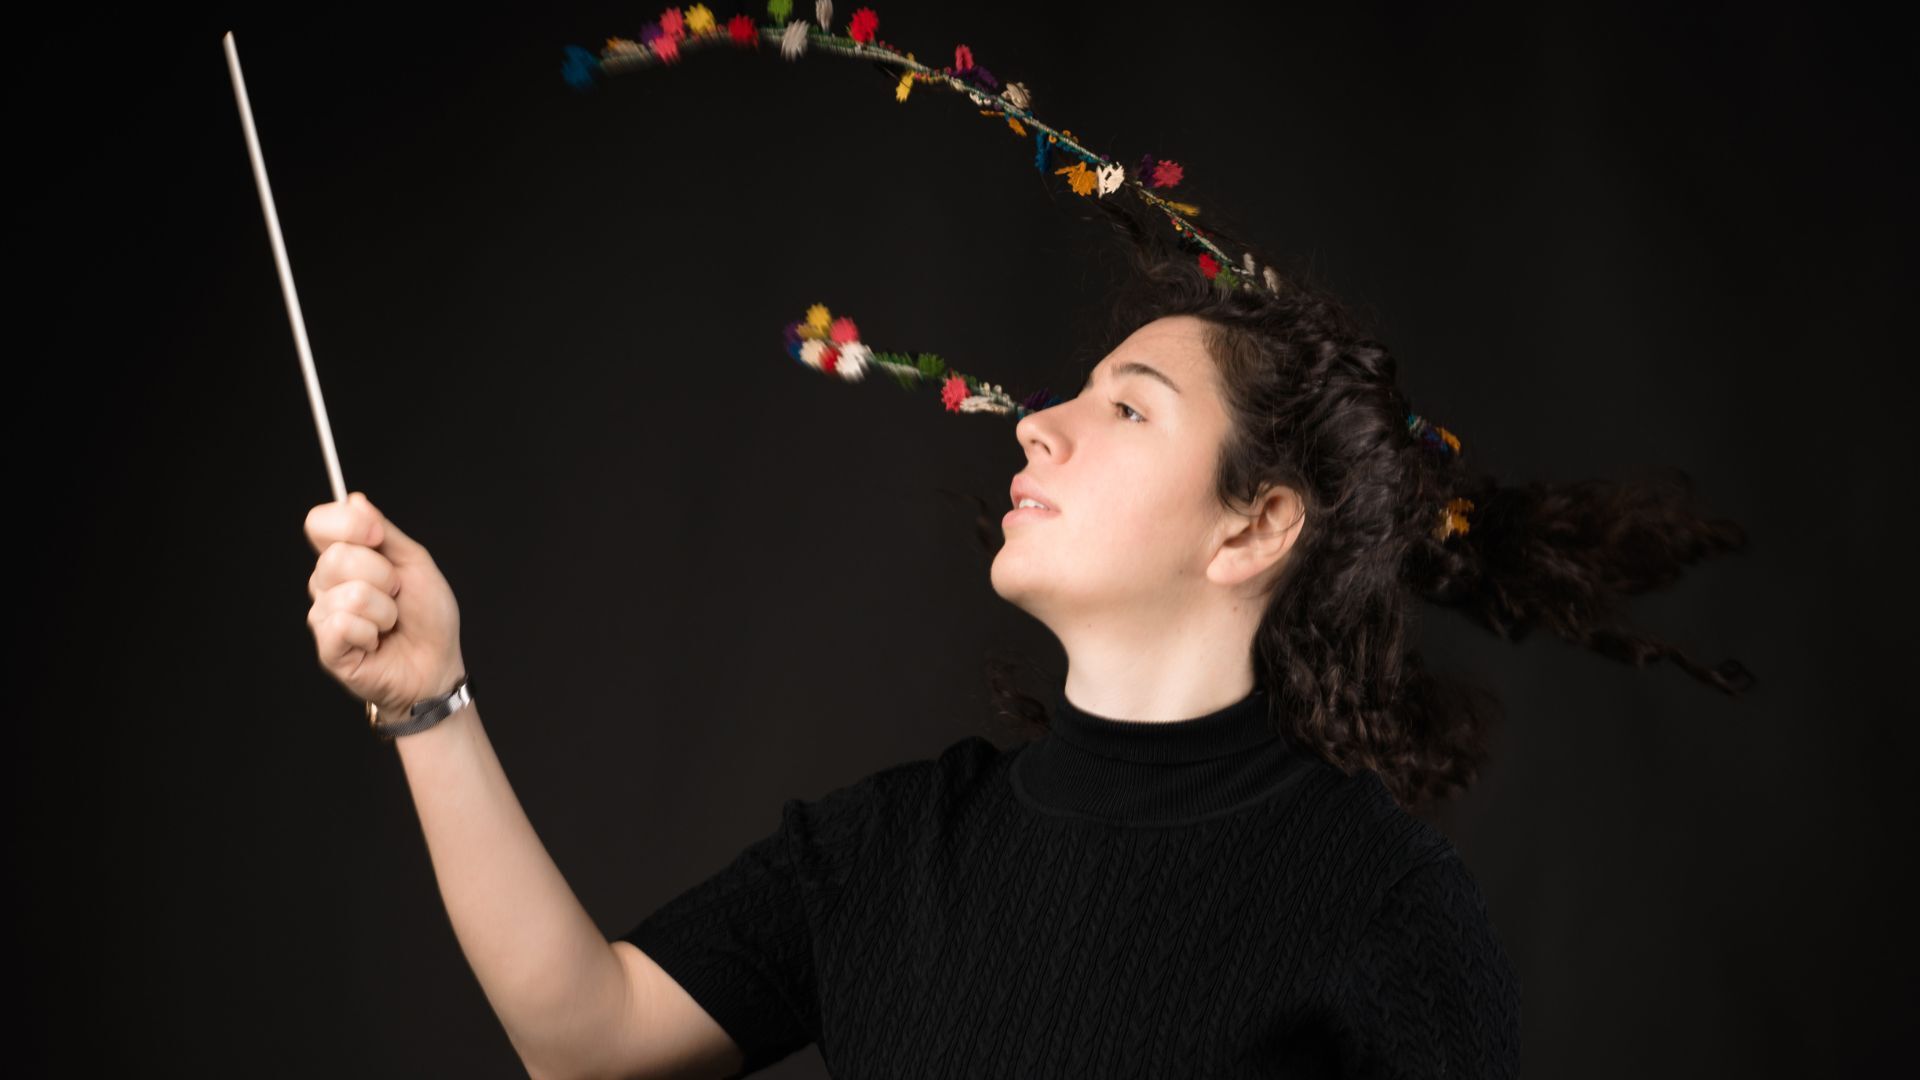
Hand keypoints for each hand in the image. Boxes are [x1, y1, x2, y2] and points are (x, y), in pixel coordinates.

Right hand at [303, 492, 464, 716]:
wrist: (437, 664)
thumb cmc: (427, 616)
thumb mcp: (415, 564)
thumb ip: (385, 533)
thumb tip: (353, 500)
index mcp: (347, 558)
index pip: (318, 524)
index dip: (344, 523)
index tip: (376, 536)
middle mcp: (327, 584)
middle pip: (336, 557)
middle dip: (383, 576)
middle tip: (397, 595)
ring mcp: (324, 616)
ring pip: (349, 594)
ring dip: (385, 610)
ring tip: (390, 623)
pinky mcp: (328, 648)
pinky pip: (343, 624)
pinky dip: (372, 633)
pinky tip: (376, 643)